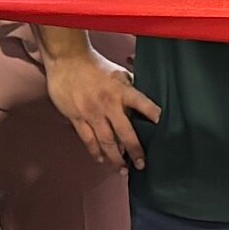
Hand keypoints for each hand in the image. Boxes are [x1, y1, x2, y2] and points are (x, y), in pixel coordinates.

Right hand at [47, 50, 160, 168]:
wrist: (66, 60)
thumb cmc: (95, 65)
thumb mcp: (118, 72)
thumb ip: (130, 86)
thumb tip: (143, 98)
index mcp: (121, 90)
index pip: (141, 102)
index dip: (151, 112)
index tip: (162, 123)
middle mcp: (108, 104)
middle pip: (124, 132)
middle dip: (134, 150)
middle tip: (141, 164)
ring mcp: (92, 113)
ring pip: (106, 140)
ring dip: (115, 157)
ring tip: (122, 169)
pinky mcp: (77, 117)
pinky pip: (87, 138)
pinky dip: (95, 150)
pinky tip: (100, 159)